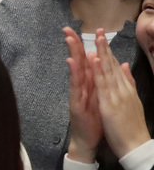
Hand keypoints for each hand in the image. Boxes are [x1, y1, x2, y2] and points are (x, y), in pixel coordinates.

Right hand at [65, 26, 102, 163]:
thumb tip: (102, 63)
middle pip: (78, 62)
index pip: (88, 61)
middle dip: (74, 45)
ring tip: (69, 39)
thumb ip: (101, 81)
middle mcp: (82, 87)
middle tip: (67, 29)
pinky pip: (75, 86)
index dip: (86, 45)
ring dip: (72, 54)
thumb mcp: (100, 97)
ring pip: (75, 71)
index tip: (86, 31)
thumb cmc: (94, 120)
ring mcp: (77, 94)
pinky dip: (74, 73)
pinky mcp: (75, 103)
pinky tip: (72, 62)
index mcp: (91, 85)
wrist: (88, 141)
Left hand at [91, 29, 151, 158]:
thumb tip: (124, 66)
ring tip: (96, 38)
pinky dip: (99, 71)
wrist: (136, 145)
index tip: (102, 37)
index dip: (109, 51)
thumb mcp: (131, 101)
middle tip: (99, 30)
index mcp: (126, 89)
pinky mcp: (110, 104)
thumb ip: (128, 82)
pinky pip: (103, 85)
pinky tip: (94, 59)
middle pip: (112, 65)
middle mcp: (123, 89)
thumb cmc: (132, 126)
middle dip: (104, 47)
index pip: (116, 66)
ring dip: (101, 53)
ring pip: (108, 71)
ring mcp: (117, 95)